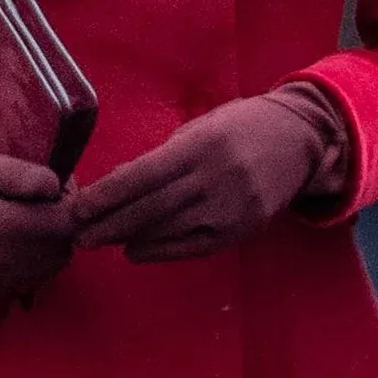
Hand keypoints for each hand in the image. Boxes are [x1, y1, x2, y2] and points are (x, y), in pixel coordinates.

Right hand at [0, 150, 78, 306]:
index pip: (60, 224)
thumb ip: (16, 173)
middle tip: (44, 204)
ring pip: (53, 266)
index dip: (72, 206)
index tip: (61, 192)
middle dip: (63, 225)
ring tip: (30, 222)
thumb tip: (53, 187)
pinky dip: (38, 265)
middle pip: (61, 247)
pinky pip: (35, 283)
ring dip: (53, 244)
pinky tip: (22, 246)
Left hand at [74, 85, 346, 262]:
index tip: (78, 207)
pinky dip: (160, 250)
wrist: (301, 141)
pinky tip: (135, 250)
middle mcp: (218, 177)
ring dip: (128, 238)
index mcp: (203, 146)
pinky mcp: (243, 229)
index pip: (143, 175)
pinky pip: (193, 246)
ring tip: (98, 242)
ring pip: (169, 230)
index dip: (107, 195)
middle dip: (109, 224)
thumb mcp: (201, 128)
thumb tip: (114, 183)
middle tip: (76, 236)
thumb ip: (161, 157)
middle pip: (151, 208)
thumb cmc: (241, 127)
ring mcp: (233, 207)